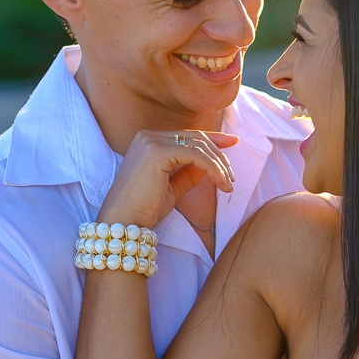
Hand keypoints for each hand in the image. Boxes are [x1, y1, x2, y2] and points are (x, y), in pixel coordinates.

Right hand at [98, 129, 237, 229]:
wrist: (124, 222)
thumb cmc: (145, 209)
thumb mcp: (173, 187)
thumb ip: (189, 172)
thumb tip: (211, 164)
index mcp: (149, 141)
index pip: (188, 136)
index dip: (214, 139)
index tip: (233, 143)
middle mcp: (149, 136)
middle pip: (196, 138)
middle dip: (220, 156)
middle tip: (231, 179)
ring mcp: (151, 142)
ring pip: (199, 145)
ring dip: (219, 166)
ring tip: (228, 186)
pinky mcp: (157, 152)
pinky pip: (196, 155)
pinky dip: (213, 168)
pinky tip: (220, 183)